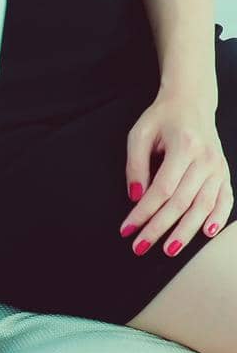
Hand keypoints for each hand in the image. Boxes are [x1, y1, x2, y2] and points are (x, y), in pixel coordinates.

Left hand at [121, 90, 232, 256]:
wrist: (191, 102)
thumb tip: (136, 197)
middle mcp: (206, 159)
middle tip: (140, 247)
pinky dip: (218, 218)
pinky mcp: (225, 172)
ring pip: (204, 206)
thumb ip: (135, 166)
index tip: (127, 229)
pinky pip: (225, 200)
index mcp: (184, 147)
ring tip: (169, 249)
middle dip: (160, 228)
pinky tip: (206, 233)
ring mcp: (219, 167)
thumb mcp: (139, 134)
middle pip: (182, 202)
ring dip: (186, 231)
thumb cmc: (162, 118)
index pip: (162, 189)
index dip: (143, 212)